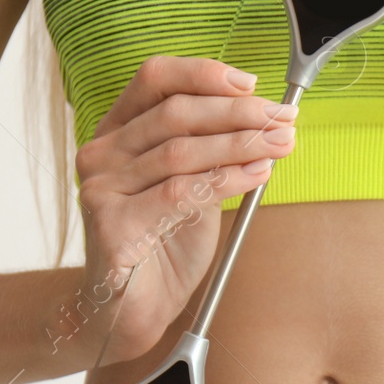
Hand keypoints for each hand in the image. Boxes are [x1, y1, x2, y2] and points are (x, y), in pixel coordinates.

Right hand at [69, 56, 295, 364]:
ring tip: (281, 143)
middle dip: (238, 113)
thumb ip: (212, 151)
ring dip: (240, 143)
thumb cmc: (164, 245)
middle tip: (282, 119)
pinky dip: (227, 178)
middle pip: (174, 113)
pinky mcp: (112, 225)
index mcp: (116, 133)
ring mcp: (101, 189)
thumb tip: (265, 119)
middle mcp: (101, 154)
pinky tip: (258, 174)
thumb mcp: (192, 186)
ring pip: (181, 151)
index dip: (203, 74)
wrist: (134, 309)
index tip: (251, 84)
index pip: (154, 79)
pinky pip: (179, 192)